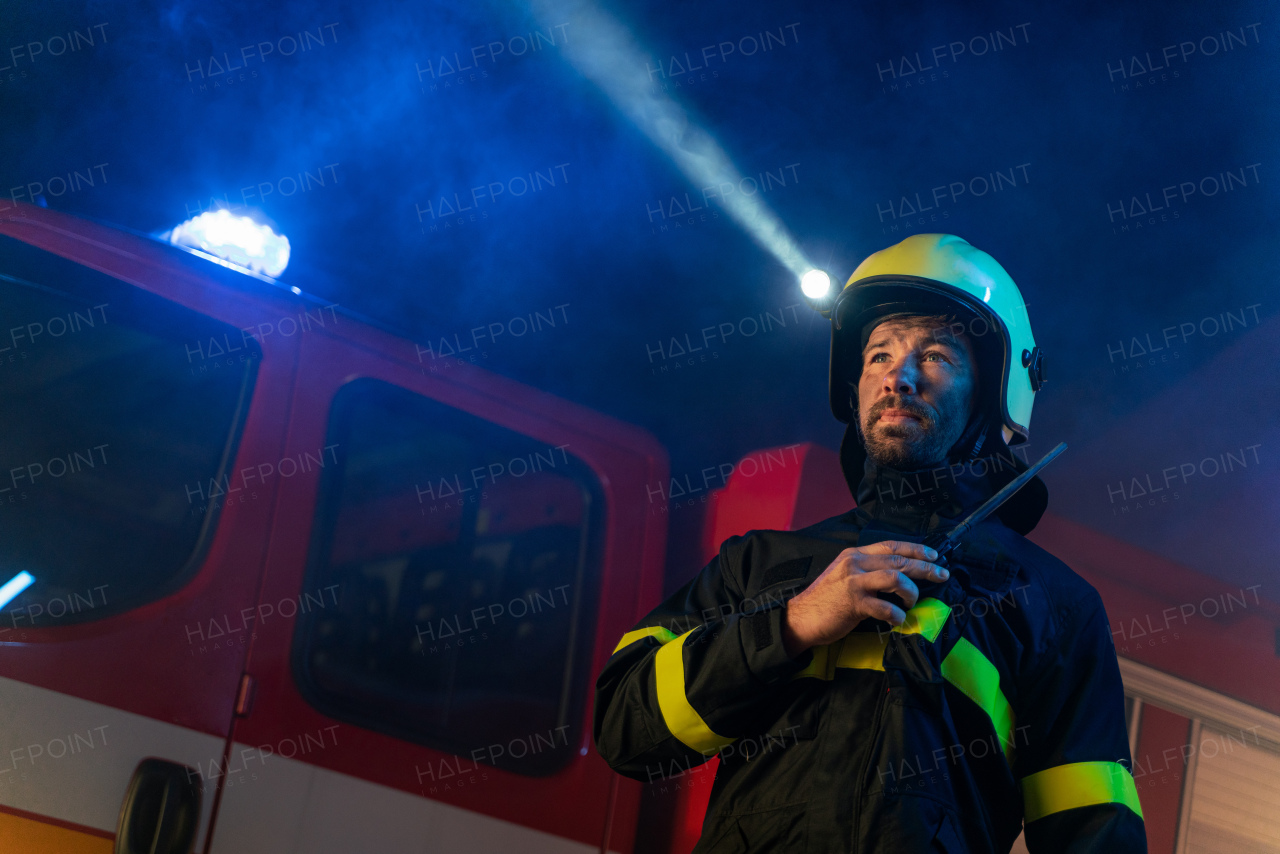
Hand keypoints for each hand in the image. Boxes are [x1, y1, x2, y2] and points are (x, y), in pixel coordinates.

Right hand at [781, 541, 947, 657]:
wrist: (801, 618)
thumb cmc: (826, 601)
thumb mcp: (844, 576)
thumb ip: (867, 572)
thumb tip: (899, 577)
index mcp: (854, 555)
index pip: (891, 546)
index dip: (916, 549)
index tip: (934, 555)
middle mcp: (855, 564)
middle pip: (898, 560)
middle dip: (925, 567)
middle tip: (942, 575)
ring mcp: (854, 582)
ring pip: (895, 578)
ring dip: (911, 591)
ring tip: (912, 602)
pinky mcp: (853, 603)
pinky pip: (885, 607)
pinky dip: (897, 615)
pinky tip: (897, 620)